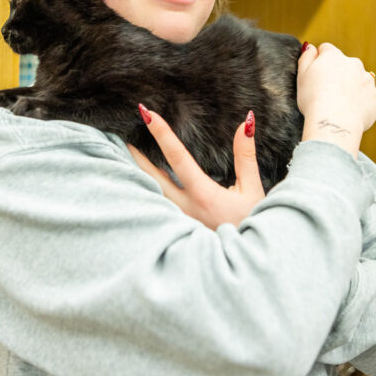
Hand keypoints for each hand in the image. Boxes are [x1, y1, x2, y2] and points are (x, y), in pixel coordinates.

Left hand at [127, 106, 264, 228]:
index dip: (162, 133)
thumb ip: (245, 156)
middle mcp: (185, 209)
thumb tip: (244, 124)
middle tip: (122, 137)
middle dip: (136, 156)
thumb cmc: (252, 224)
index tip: (147, 113)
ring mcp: (177, 223)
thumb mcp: (252, 189)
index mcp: (203, 195)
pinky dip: (147, 194)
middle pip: (152, 177)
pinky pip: (156, 209)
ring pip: (150, 196)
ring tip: (126, 158)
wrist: (247, 262)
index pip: (177, 157)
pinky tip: (140, 186)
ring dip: (139, 176)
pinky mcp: (176, 232)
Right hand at [297, 42, 375, 157]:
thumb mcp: (301, 76)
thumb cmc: (313, 100)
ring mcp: (368, 81)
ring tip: (341, 106)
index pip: (327, 50)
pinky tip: (355, 113)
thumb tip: (310, 47)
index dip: (320, 62)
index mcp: (334, 56)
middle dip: (339, 76)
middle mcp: (354, 64)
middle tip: (327, 94)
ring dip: (353, 89)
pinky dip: (366, 105)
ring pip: (360, 82)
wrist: (334, 122)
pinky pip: (372, 99)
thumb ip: (306, 58)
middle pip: (346, 66)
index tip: (316, 76)